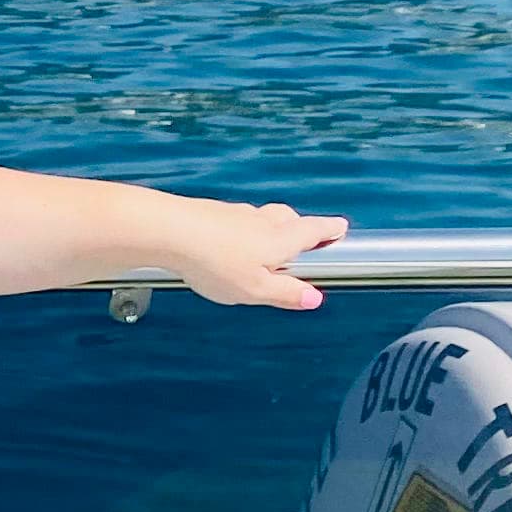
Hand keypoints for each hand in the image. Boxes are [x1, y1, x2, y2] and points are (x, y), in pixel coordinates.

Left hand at [160, 197, 349, 311]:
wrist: (170, 231)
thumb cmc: (215, 262)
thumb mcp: (255, 289)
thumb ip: (285, 293)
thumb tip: (313, 298)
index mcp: (281, 239)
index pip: (314, 230)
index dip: (330, 230)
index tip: (340, 227)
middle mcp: (262, 220)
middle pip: (290, 219)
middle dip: (301, 227)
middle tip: (308, 238)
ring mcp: (236, 213)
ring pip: (262, 218)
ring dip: (270, 227)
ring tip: (268, 246)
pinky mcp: (212, 213)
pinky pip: (235, 220)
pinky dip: (242, 229)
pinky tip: (230, 242)